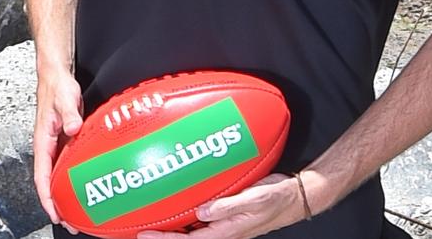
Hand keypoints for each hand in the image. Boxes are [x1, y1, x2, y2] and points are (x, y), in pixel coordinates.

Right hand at [33, 67, 83, 231]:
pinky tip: (84, 181)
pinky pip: (68, 162)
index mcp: (42, 141)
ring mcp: (56, 143)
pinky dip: (73, 175)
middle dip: (58, 202)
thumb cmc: (57, 87)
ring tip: (78, 208)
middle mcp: (48, 146)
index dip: (47, 197)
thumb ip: (69, 113)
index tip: (55, 213)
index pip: (42, 177)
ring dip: (66, 191)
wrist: (57, 76)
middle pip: (50, 181)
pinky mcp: (66, 138)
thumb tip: (72, 128)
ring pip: (59, 173)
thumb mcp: (64, 98)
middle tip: (72, 220)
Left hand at [137, 173, 304, 238]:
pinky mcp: (225, 213)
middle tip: (138, 229)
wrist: (293, 197)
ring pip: (191, 229)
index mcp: (225, 232)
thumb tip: (202, 211)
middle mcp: (220, 230)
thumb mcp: (255, 200)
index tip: (143, 235)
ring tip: (151, 218)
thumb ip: (228, 206)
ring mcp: (222, 223)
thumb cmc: (276, 199)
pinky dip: (187, 213)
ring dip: (172, 226)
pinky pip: (201, 217)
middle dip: (162, 236)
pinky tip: (178, 203)